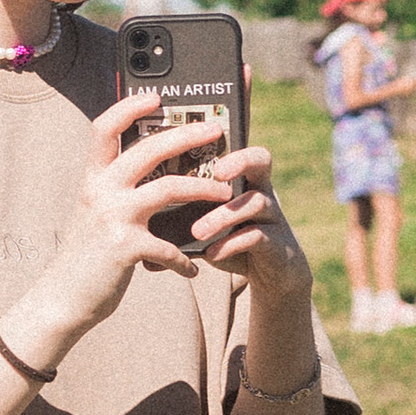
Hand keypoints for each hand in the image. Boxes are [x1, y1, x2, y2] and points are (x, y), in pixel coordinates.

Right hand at [11, 93, 229, 360]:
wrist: (61, 299)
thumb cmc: (87, 255)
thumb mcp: (95, 213)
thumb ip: (116, 190)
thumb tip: (155, 170)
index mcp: (93, 179)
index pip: (105, 128)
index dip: (129, 106)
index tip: (157, 96)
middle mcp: (100, 191)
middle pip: (149, 149)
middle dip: (187, 135)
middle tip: (216, 130)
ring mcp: (112, 217)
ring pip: (169, 188)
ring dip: (204, 188)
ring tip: (226, 192)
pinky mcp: (124, 247)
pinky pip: (168, 244)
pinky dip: (185, 258)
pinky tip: (193, 269)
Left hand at [182, 146, 311, 303]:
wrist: (271, 275)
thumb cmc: (234, 241)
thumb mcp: (208, 228)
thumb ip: (179, 228)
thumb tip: (138, 240)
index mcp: (244, 180)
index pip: (240, 146)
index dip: (226, 140)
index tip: (203, 139)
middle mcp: (263, 191)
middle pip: (261, 160)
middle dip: (239, 161)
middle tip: (217, 172)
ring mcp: (273, 216)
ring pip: (255, 202)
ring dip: (223, 215)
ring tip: (197, 231)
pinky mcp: (277, 243)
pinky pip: (257, 237)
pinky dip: (232, 244)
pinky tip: (212, 254)